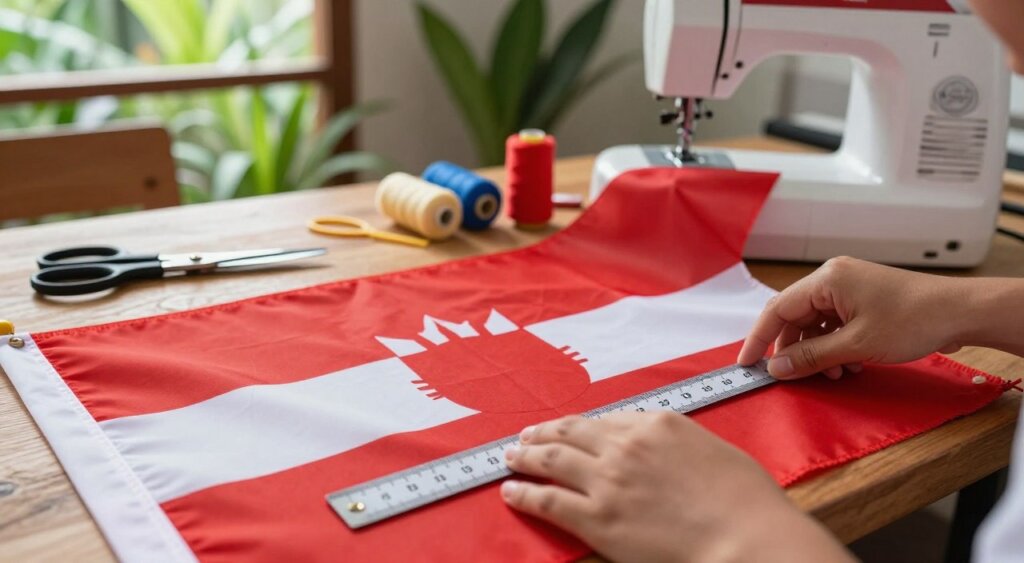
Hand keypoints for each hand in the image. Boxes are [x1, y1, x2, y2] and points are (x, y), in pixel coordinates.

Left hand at [501, 412, 851, 562]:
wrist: (746, 538)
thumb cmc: (745, 501)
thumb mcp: (713, 451)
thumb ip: (676, 444)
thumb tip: (658, 449)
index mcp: (657, 424)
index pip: (606, 420)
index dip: (580, 426)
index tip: (567, 430)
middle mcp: (626, 445)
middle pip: (570, 433)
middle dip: (543, 434)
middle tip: (525, 438)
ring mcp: (608, 481)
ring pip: (551, 461)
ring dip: (524, 458)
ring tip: (508, 458)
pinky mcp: (597, 518)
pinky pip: (548, 500)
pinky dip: (524, 494)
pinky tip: (510, 492)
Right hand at [737, 256, 967, 379]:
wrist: (960, 313)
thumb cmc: (913, 320)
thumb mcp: (855, 346)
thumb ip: (810, 357)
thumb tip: (776, 367)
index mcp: (826, 280)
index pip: (777, 309)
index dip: (759, 339)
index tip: (746, 364)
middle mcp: (833, 279)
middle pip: (795, 318)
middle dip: (794, 350)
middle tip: (793, 376)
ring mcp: (849, 289)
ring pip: (815, 325)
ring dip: (817, 353)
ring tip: (833, 374)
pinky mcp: (862, 301)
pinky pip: (834, 325)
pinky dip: (834, 347)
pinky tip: (848, 366)